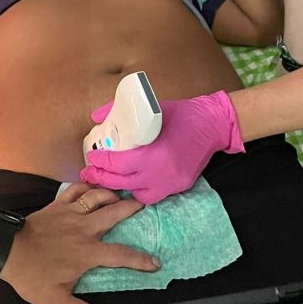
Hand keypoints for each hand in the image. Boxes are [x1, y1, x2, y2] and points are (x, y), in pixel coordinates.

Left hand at [1, 183, 158, 303]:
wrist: (7, 250)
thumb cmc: (32, 276)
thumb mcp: (55, 301)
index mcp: (87, 252)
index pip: (121, 255)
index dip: (140, 259)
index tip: (155, 262)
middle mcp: (84, 228)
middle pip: (115, 213)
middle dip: (132, 208)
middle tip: (145, 204)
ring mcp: (71, 212)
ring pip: (98, 196)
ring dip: (113, 195)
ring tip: (123, 196)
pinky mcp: (58, 204)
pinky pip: (77, 190)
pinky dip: (88, 187)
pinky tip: (94, 189)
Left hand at [80, 92, 242, 204]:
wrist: (213, 124)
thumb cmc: (181, 114)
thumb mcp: (151, 108)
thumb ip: (121, 111)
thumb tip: (96, 117)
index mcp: (152, 154)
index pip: (117, 165)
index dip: (101, 162)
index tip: (91, 157)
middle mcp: (161, 173)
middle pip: (122, 183)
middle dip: (102, 178)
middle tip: (89, 172)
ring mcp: (171, 183)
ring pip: (136, 194)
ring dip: (120, 187)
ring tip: (108, 178)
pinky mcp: (180, 187)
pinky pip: (153, 195)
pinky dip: (140, 190)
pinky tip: (132, 182)